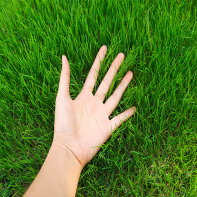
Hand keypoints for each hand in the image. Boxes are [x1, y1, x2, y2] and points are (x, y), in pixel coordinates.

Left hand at [53, 45, 135, 167]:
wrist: (69, 147)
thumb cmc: (63, 124)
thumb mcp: (62, 98)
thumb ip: (64, 78)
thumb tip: (63, 57)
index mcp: (84, 96)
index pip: (93, 74)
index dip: (99, 61)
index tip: (105, 48)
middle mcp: (95, 103)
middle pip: (107, 82)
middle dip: (114, 69)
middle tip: (122, 56)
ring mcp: (103, 114)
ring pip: (116, 96)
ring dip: (123, 85)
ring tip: (131, 73)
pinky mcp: (109, 126)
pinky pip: (120, 118)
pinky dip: (127, 114)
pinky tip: (134, 107)